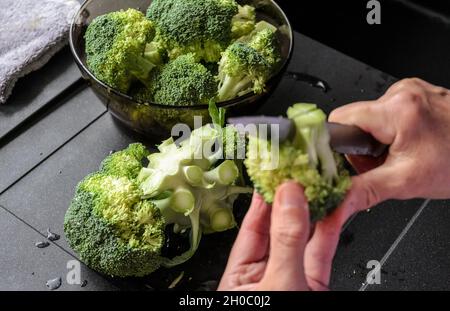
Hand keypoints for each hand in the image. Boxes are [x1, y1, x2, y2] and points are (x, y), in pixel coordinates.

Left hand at [218, 182, 338, 290]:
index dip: (265, 198)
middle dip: (293, 199)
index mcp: (239, 276)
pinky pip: (322, 252)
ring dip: (316, 210)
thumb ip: (285, 241)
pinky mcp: (315, 285)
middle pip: (279, 229)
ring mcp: (291, 280)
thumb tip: (289, 197)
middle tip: (303, 173)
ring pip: (304, 239)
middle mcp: (265, 275)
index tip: (277, 173)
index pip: (251, 227)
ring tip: (322, 184)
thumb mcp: (278, 282)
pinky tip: (336, 208)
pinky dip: (331, 230)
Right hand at [330, 78, 449, 210]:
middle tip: (383, 162)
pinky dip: (389, 131)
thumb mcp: (404, 182)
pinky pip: (386, 112)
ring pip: (369, 117)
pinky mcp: (417, 94)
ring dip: (375, 139)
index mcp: (397, 110)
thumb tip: (336, 203)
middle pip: (354, 119)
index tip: (349, 159)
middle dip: (361, 145)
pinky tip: (407, 143)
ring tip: (399, 153)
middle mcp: (402, 93)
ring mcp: (411, 90)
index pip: (339, 119)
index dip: (338, 143)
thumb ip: (363, 191)